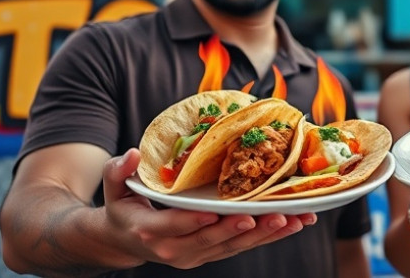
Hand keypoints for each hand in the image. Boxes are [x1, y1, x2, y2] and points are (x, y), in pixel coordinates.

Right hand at [102, 148, 316, 268]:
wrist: (124, 240)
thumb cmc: (124, 206)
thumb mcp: (115, 187)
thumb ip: (119, 170)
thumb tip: (130, 154)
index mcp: (151, 232)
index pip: (176, 226)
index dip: (196, 221)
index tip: (216, 212)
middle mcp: (176, 249)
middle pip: (213, 239)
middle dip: (245, 228)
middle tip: (273, 215)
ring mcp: (196, 255)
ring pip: (234, 246)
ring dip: (267, 234)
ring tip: (294, 220)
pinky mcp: (212, 254)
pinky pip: (242, 247)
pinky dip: (268, 236)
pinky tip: (293, 223)